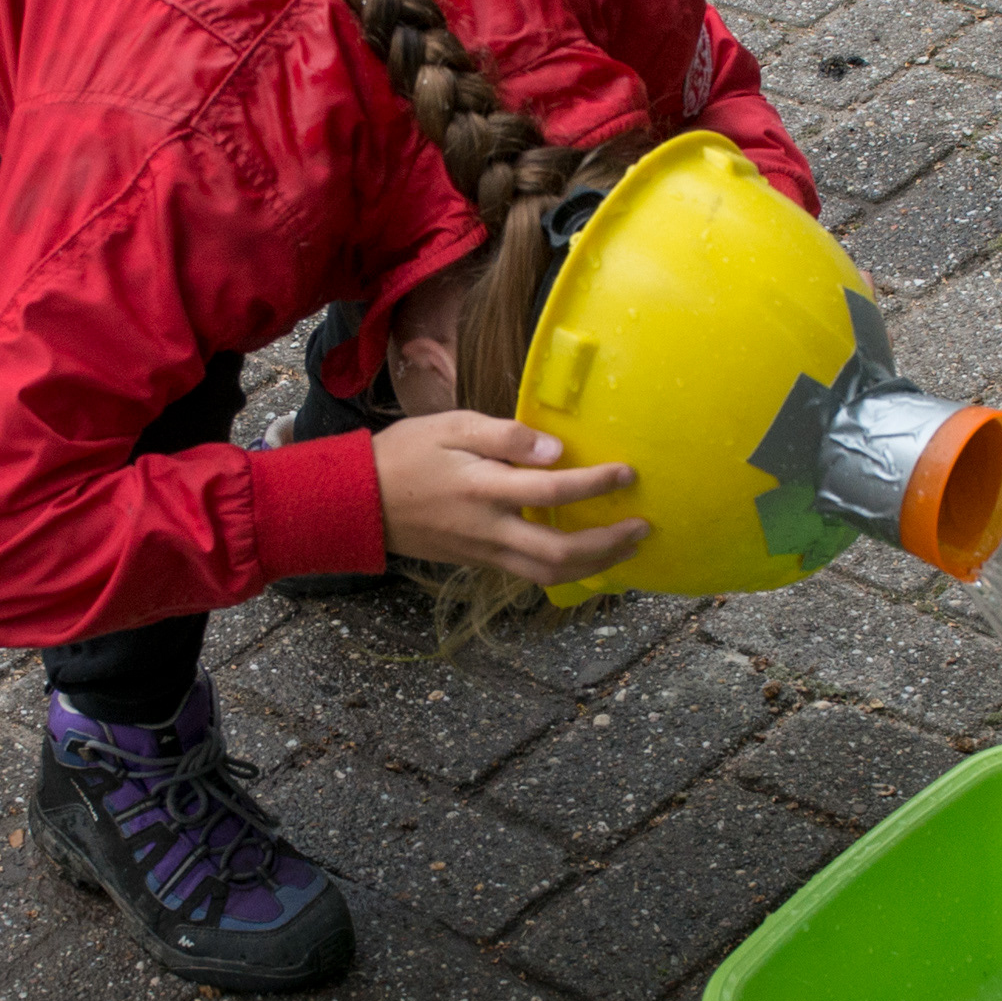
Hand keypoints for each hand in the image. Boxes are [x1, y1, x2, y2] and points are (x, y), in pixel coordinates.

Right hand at [372, 413, 647, 585]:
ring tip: (624, 549)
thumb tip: (555, 450)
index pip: (553, 491)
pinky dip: (565, 570)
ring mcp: (484, 551)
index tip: (627, 473)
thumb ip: (505, 436)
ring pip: (548, 574)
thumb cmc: (405, 454)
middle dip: (609, 545)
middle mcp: (489, 529)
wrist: (358, 502)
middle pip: (560, 553)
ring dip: (593, 566)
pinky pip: (529, 574)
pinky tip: (584, 555)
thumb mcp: (451, 426)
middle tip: (643, 528)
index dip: (596, 484)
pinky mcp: (478, 561)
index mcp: (484, 489)